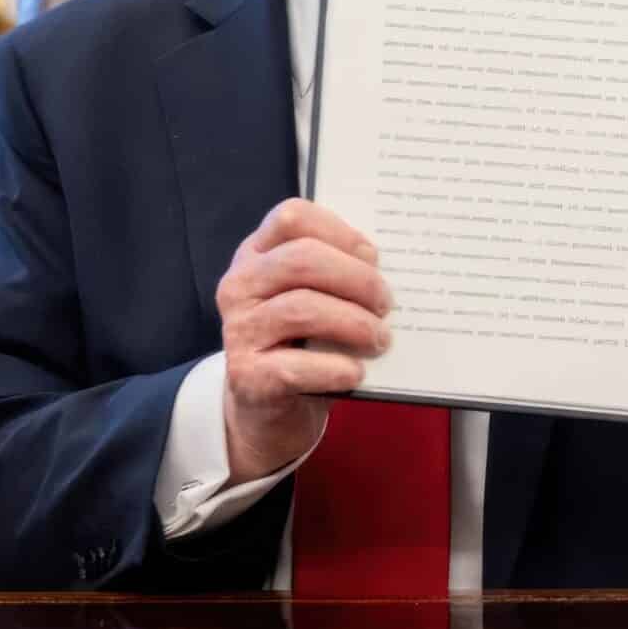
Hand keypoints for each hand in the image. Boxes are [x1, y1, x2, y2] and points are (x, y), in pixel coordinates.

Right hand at [215, 198, 393, 482]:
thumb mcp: (315, 299)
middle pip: (302, 259)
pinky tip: (357, 373)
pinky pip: (297, 367)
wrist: (268, 411)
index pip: (291, 217)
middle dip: (357, 279)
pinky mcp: (247, 377)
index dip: (339, 231)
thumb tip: (387, 271)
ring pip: (302, 309)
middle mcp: (240, 286)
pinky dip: (336, 368)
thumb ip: (338, 277)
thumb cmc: (303, 345)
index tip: (373, 256)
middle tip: (387, 303)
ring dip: (355, 323)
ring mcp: (239, 331)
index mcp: (257, 255)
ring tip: (381, 339)